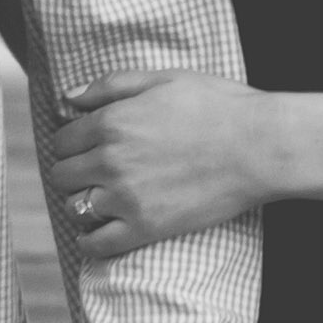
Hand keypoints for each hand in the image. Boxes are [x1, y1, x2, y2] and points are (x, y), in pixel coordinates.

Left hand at [39, 71, 286, 259]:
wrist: (259, 146)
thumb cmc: (218, 106)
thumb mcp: (164, 79)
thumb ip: (110, 85)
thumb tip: (68, 97)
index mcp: (112, 122)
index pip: (62, 140)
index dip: (72, 142)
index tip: (86, 146)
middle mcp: (111, 160)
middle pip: (62, 175)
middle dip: (74, 171)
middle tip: (93, 171)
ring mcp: (126, 198)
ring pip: (74, 208)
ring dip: (82, 202)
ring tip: (102, 198)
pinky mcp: (146, 227)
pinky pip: (97, 243)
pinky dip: (90, 240)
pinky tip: (98, 231)